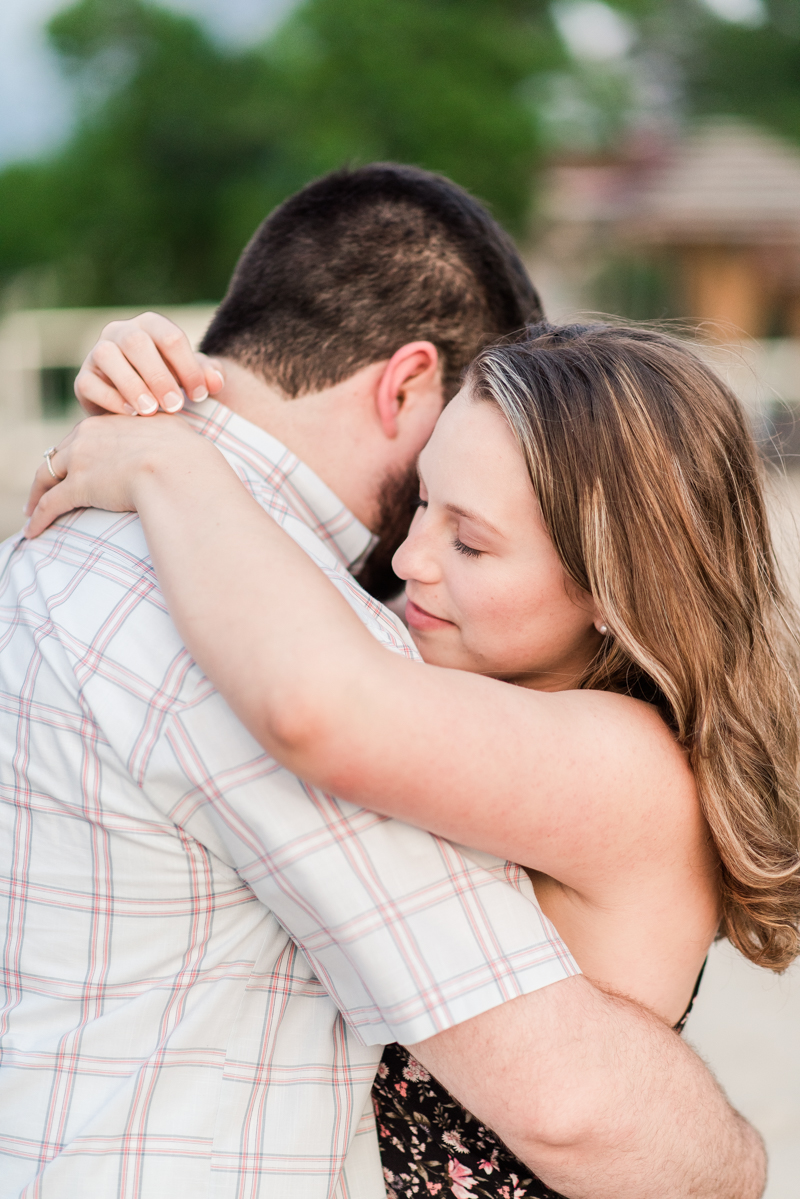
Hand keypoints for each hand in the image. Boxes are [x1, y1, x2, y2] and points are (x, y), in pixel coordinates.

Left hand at [24, 413, 204, 536]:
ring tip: (31, 510)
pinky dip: (38, 518)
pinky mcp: (77, 487)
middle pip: (58, 453)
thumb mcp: (173, 429)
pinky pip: (49, 504)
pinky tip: (32, 532)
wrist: (177, 468)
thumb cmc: (186, 454)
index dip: (77, 451)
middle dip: (50, 471)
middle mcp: (88, 435)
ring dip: (36, 494)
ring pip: (46, 476)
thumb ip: (162, 430)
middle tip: (43, 487)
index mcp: (109, 422)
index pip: (84, 436)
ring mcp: (80, 460)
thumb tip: (171, 433)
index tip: (75, 463)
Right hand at [75, 312, 224, 416]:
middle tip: (176, 406)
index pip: (171, 337)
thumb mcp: (192, 377)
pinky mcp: (83, 378)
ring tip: (151, 411)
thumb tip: (216, 382)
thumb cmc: (170, 383)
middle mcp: (121, 331)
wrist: (138, 405)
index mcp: (152, 326)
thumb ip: (207, 375)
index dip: (188, 367)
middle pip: (137, 342)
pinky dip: (111, 399)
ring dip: (132, 384)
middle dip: (159, 376)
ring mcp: (98, 353)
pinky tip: (132, 414)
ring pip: (107, 356)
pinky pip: (89, 383)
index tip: (200, 395)